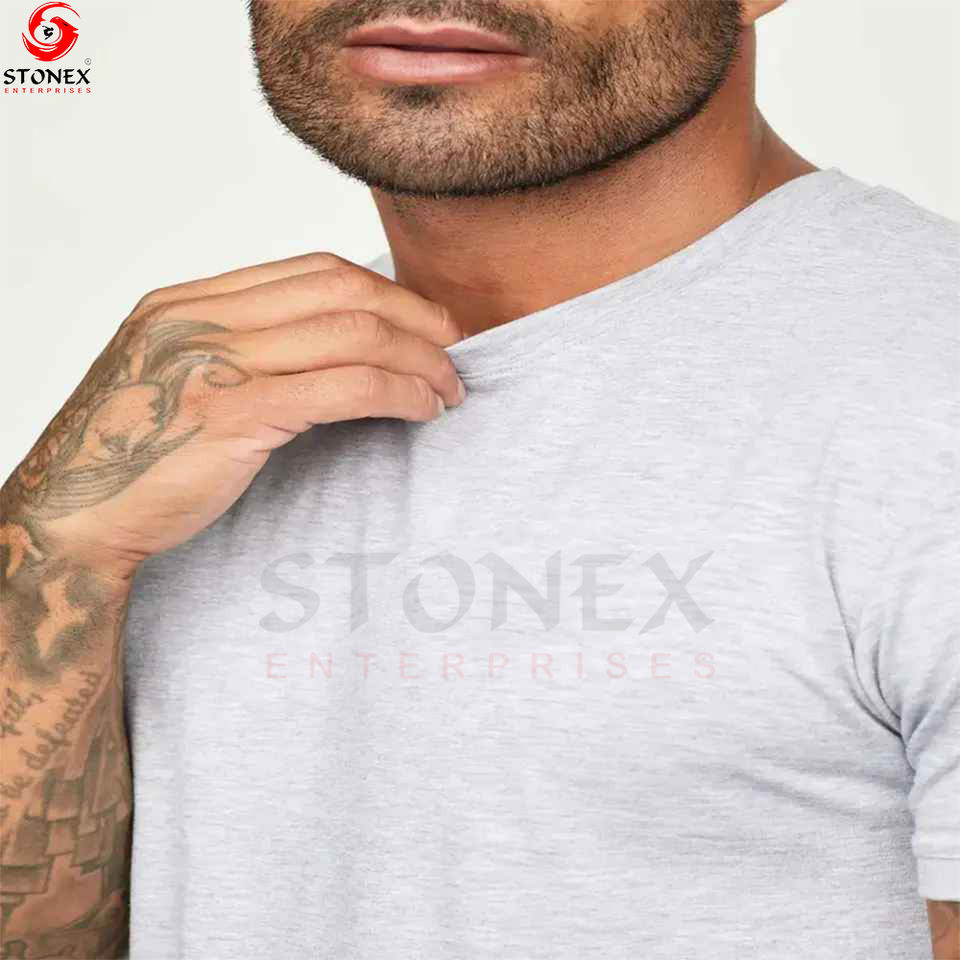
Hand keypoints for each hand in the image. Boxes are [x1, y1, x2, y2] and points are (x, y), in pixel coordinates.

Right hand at [1, 252, 464, 578]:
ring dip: (417, 359)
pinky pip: (344, 387)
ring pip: (352, 334)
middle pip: (342, 291)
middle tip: (453, 352)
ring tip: (447, 390)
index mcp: (188, 302)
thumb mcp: (178, 379)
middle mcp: (200, 319)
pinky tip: (422, 410)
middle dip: (415, 318)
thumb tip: (329, 347)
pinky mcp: (234, 414)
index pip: (313, 269)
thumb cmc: (133, 457)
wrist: (72, 516)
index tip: (426, 322)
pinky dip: (397, 393)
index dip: (384, 290)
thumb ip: (240, 351)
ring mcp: (214, 363)